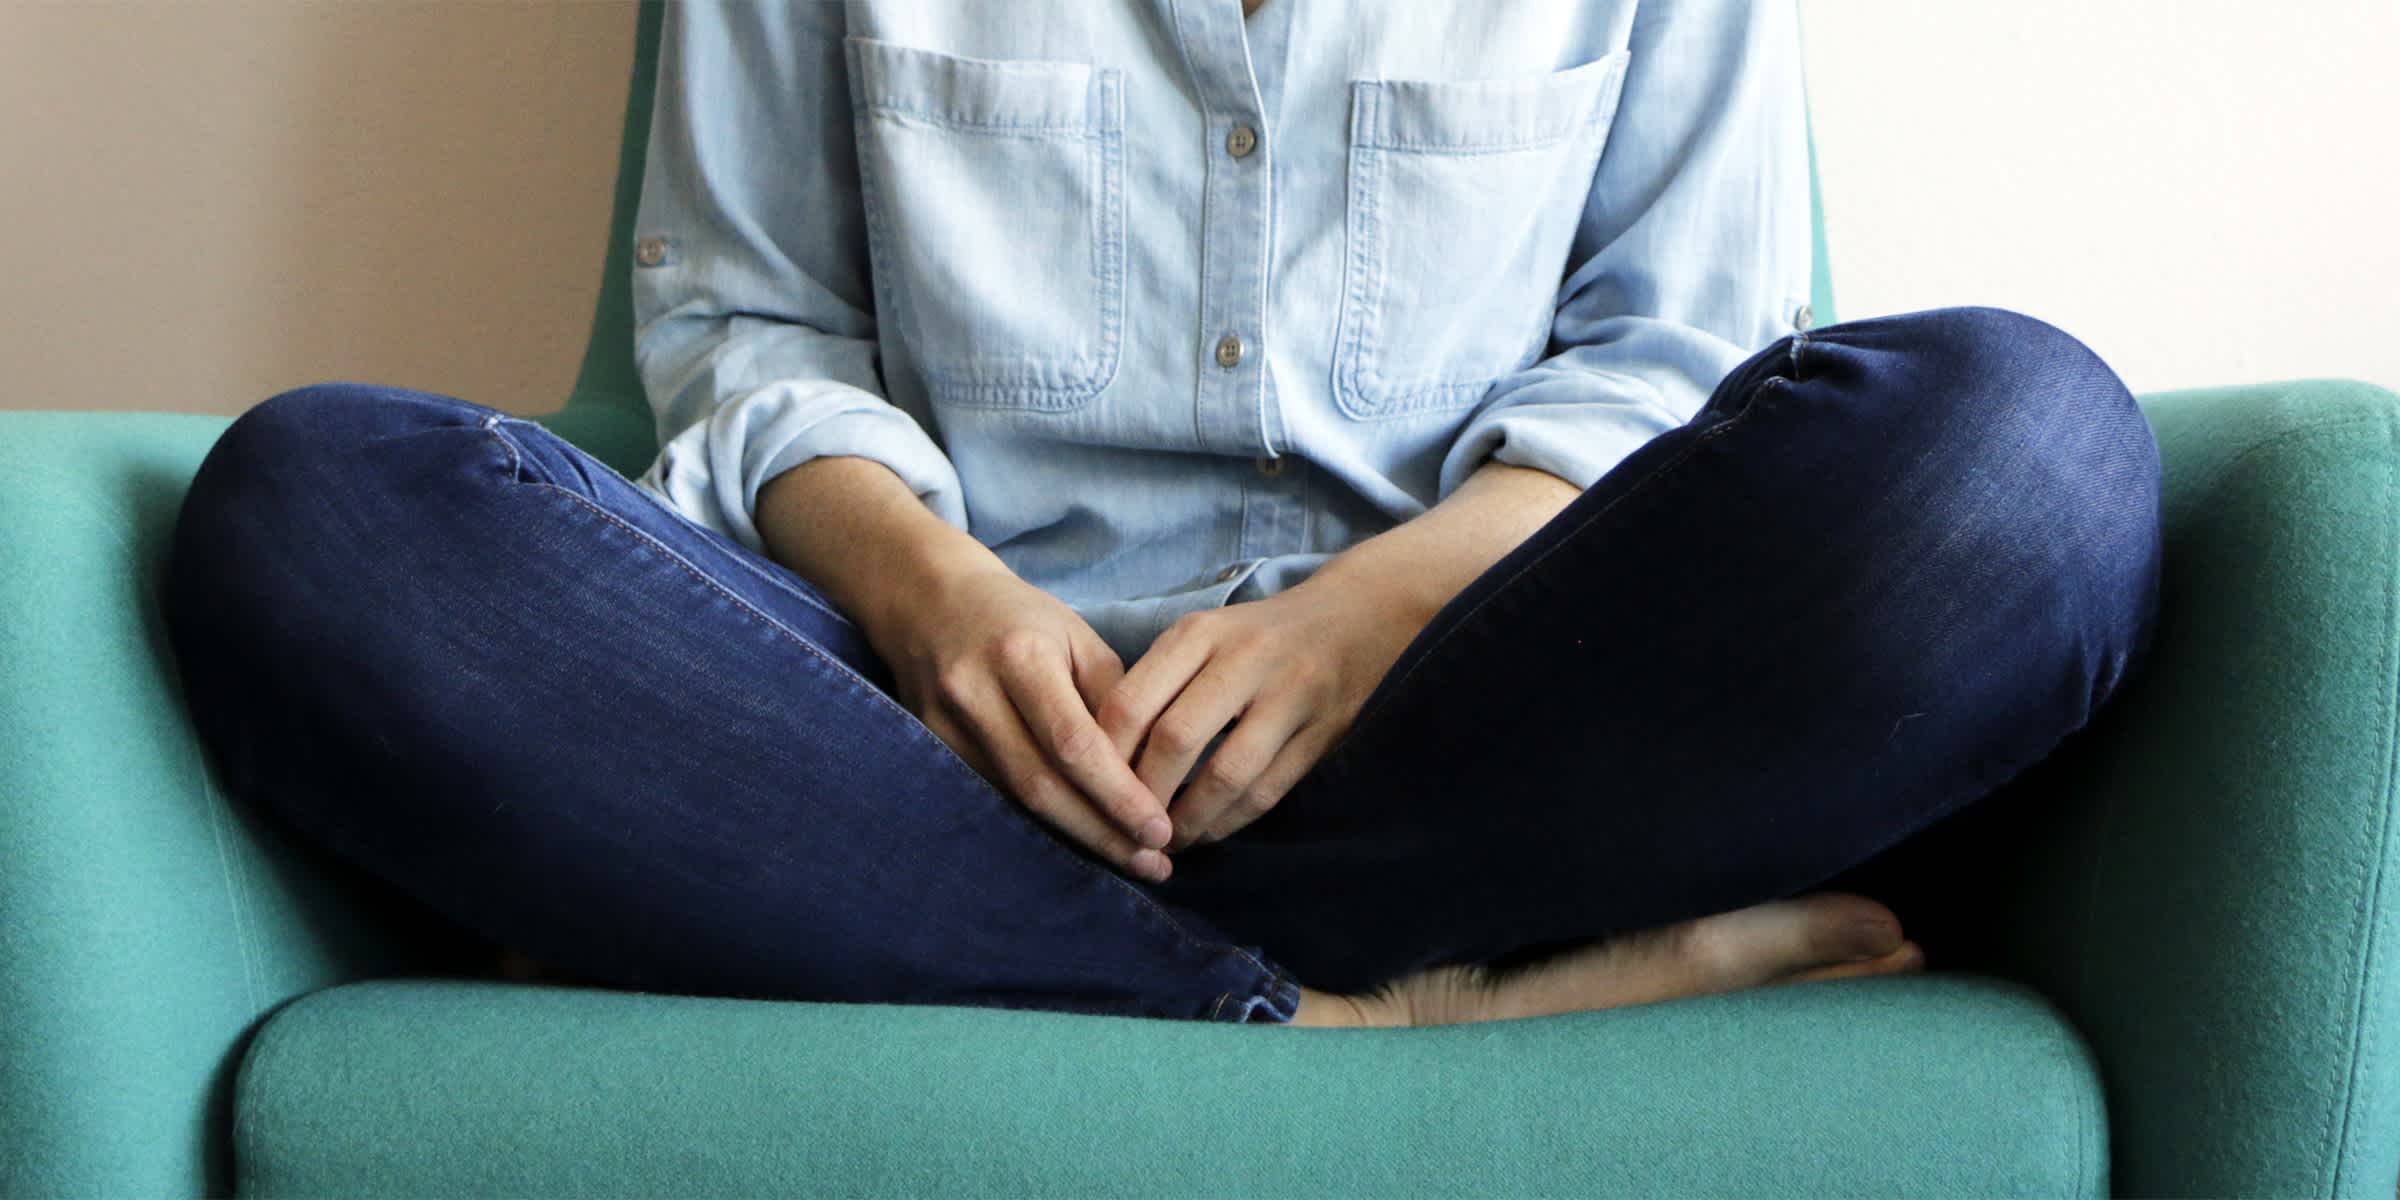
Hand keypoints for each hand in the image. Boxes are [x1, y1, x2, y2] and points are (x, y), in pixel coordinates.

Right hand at [864, 560, 1176, 881]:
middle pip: (1042, 786)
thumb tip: (1150, 775)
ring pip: (1015, 803)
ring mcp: (944, 729)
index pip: (1073, 743)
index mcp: (1020, 656)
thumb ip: (1115, 701)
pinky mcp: (932, 751)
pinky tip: (1079, 843)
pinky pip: (994, 801)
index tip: (1160, 829)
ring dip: (1075, 839)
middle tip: (1154, 864)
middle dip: (1102, 832)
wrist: (930, 604)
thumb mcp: (1078, 638)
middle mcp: (974, 695)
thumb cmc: (1021, 620)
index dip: (1117, 795)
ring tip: (1129, 861)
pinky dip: (1040, 827)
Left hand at [1097, 575, 1421, 851]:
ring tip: (1168, 842)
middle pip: (1174, 740)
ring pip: (1226, 774)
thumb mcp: (1202, 637)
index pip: (1131, 702)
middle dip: (1144, 796)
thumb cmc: (1257, 637)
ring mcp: (1288, 696)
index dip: (1104, 759)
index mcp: (1199, 633)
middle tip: (1126, 827)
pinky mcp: (1321, 733)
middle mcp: (1242, 659)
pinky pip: (1267, 790)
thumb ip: (1155, 686)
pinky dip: (1230, 821)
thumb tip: (1102, 760)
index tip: (1090, 792)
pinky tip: (1208, 831)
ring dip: (1190, 820)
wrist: (1356, 617)